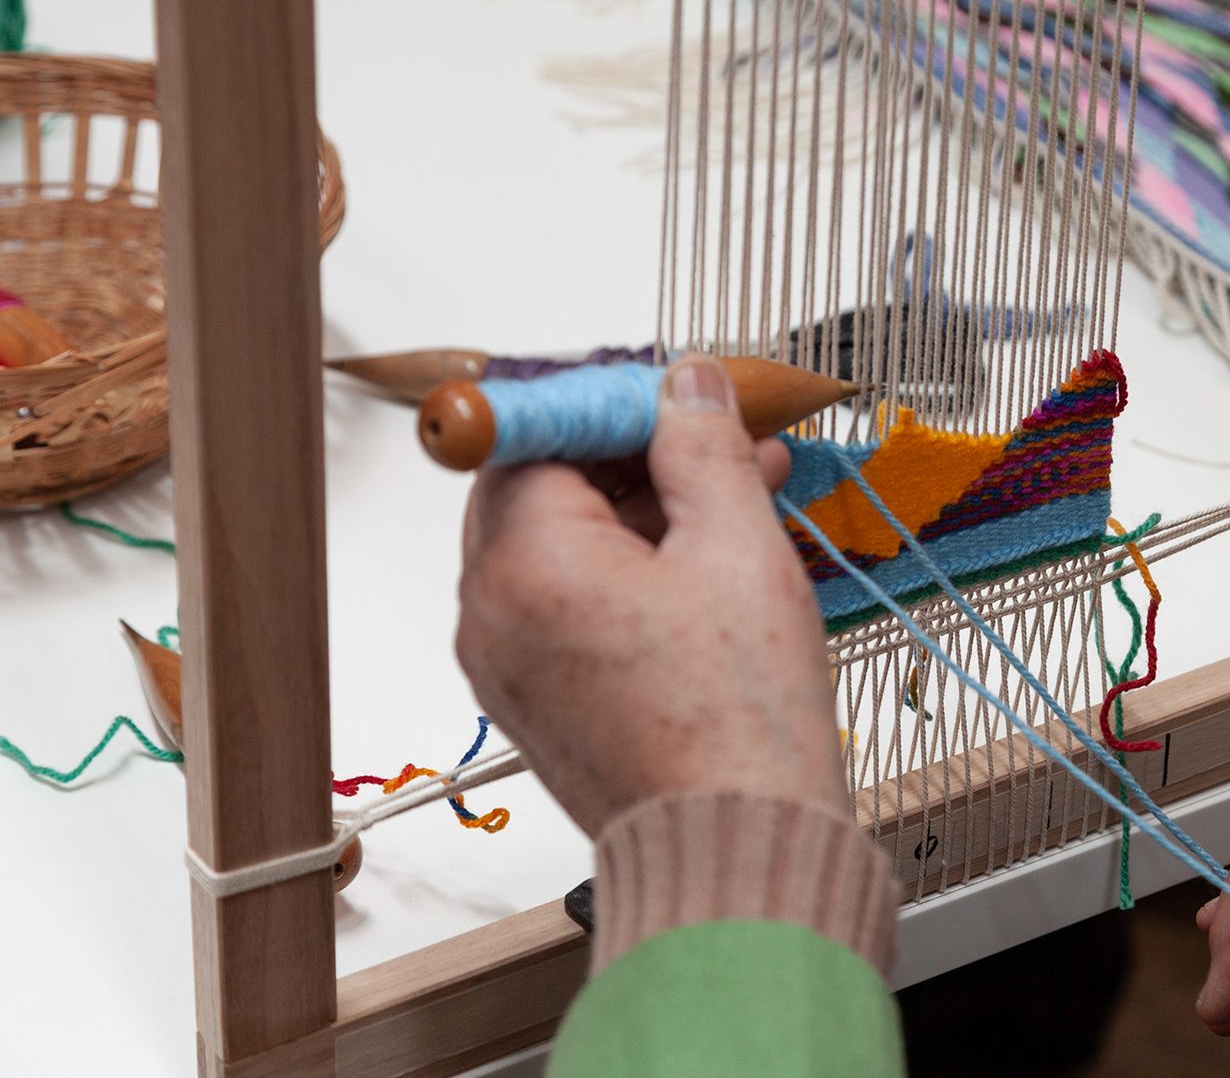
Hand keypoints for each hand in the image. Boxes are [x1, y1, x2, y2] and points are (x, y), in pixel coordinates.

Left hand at [455, 355, 844, 835]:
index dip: (614, 405)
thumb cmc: (735, 724)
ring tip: (737, 505)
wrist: (738, 846)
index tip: (680, 400)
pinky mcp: (537, 702)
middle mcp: (491, 614)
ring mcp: (506, 664)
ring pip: (559, 549)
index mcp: (524, 564)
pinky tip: (708, 569)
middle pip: (539, 489)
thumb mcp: (736, 548)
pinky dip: (626, 576)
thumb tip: (684, 384)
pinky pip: (567, 608)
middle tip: (715, 445)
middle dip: (631, 458)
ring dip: (639, 516)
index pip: (540, 434)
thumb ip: (701, 448)